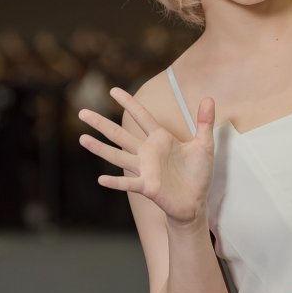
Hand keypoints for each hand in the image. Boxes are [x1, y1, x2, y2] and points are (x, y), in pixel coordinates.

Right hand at [78, 87, 216, 223]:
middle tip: (82, 112)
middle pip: (120, 135)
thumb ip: (204, 122)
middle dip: (101, 123)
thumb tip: (209, 98)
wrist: (196, 202)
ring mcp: (145, 170)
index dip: (129, 103)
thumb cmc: (198, 174)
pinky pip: (128, 184)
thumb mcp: (205, 145)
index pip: (142, 117)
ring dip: (100, 148)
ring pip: (117, 156)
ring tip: (82, 138)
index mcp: (161, 139)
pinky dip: (116, 182)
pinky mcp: (147, 187)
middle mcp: (148, 152)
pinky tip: (101, 179)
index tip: (113, 90)